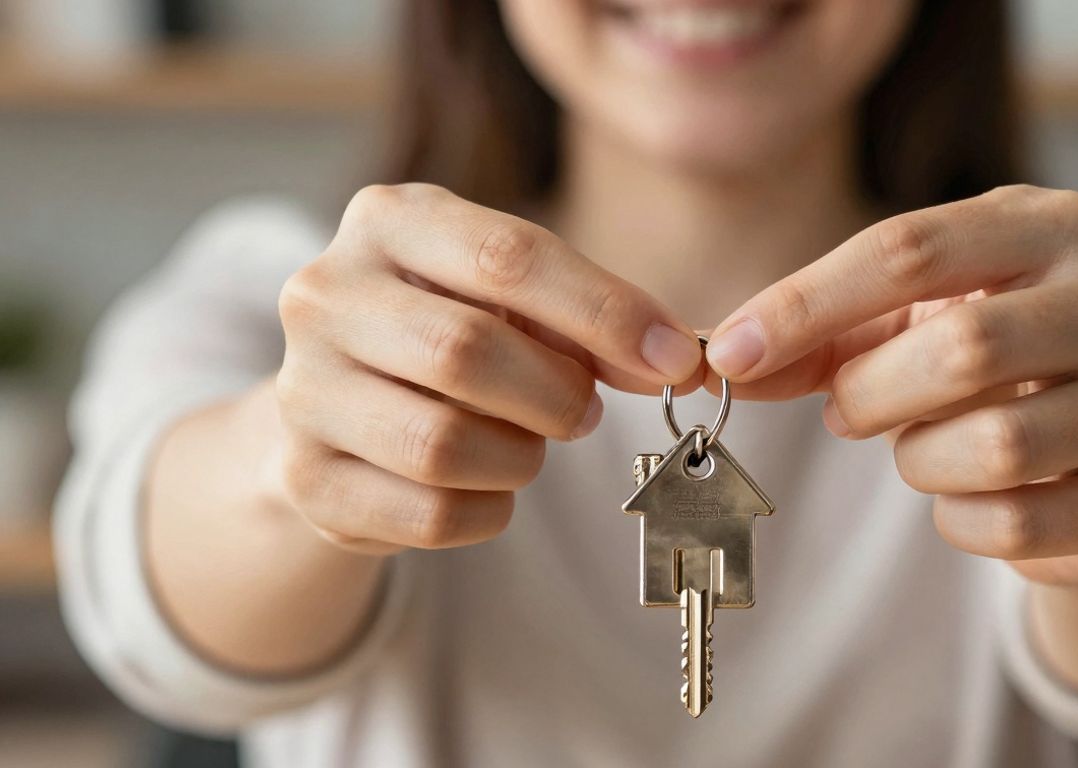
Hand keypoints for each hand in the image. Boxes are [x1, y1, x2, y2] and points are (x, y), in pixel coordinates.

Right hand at [276, 184, 700, 554]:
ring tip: (525, 445)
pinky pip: (430, 513)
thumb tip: (677, 362)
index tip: (676, 359)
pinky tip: (486, 485)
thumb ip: (595, 322)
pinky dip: (488, 510)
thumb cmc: (455, 333)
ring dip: (519, 458)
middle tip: (584, 414)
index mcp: (388, 221)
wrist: (341, 405)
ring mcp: (302, 389)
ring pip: (442, 444)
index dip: (605, 313)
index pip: (508, 259)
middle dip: (555, 395)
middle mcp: (325, 294)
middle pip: (465, 352)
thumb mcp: (517, 301)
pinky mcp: (306, 478)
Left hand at [705, 185, 1077, 584]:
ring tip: (920, 448)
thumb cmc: (982, 359)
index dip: (807, 304)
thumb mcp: (902, 320)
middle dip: (872, 393)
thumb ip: (815, 336)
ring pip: (997, 445)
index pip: (911, 248)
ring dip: (920, 459)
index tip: (731, 351)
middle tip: (847, 411)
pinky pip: (1021, 525)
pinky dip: (960, 520)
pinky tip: (964, 496)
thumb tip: (720, 360)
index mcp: (1050, 226)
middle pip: (965, 347)